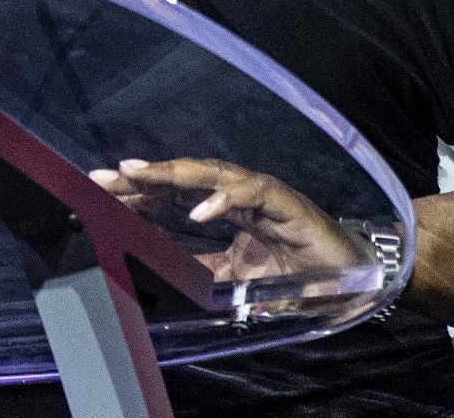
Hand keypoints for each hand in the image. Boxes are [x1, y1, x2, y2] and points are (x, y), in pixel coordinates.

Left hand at [90, 157, 367, 281]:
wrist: (354, 277)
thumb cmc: (298, 273)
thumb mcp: (238, 280)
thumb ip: (202, 272)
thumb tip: (159, 276)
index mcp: (224, 208)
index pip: (173, 194)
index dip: (139, 193)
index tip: (100, 194)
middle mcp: (237, 194)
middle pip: (181, 177)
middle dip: (142, 177)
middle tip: (102, 177)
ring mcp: (260, 194)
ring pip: (209, 174)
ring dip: (171, 174)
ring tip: (136, 175)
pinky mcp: (285, 201)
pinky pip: (251, 193)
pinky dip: (224, 199)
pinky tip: (198, 210)